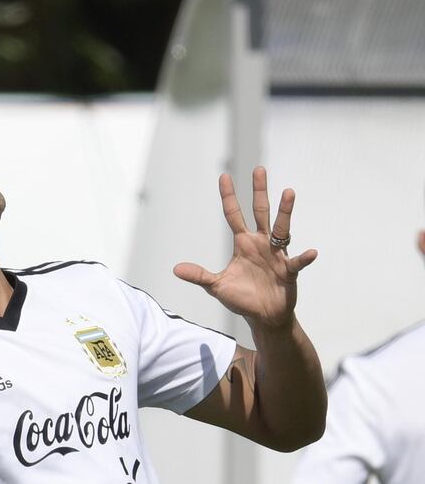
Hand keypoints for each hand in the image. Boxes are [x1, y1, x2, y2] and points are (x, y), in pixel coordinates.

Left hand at [173, 167, 317, 329]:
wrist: (264, 317)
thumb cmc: (242, 298)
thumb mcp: (216, 286)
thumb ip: (199, 275)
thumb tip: (176, 269)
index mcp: (243, 243)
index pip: (233, 214)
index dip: (228, 196)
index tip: (224, 176)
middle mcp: (261, 243)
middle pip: (260, 212)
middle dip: (259, 192)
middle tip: (258, 170)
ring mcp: (276, 255)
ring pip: (281, 228)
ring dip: (285, 212)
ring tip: (288, 192)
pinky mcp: (289, 271)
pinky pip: (297, 262)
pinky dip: (304, 258)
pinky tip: (311, 252)